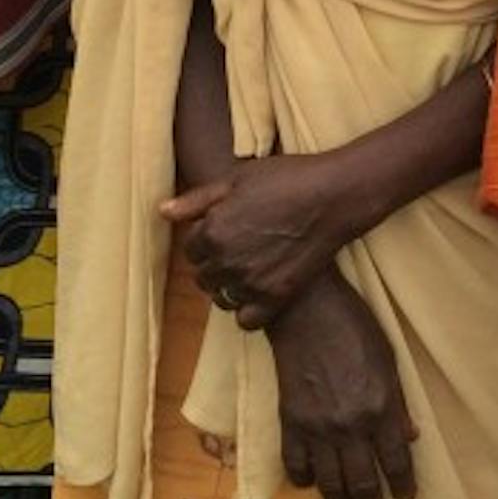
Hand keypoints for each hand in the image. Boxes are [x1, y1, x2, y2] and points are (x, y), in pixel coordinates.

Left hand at [161, 149, 365, 330]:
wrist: (334, 196)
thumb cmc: (287, 179)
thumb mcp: (239, 178)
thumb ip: (198, 199)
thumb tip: (163, 211)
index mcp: (213, 230)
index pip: (190, 249)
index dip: (205, 239)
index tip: (224, 230)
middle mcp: (226, 261)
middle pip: (203, 276)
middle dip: (214, 263)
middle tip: (239, 247)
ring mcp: (250, 283)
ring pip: (221, 299)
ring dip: (229, 286)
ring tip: (250, 267)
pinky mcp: (274, 298)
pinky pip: (245, 320)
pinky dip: (249, 309)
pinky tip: (261, 288)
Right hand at [270, 269, 417, 498]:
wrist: (307, 309)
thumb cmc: (354, 326)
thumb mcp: (388, 358)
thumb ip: (399, 401)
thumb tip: (410, 437)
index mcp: (380, 406)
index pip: (396, 462)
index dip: (404, 486)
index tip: (406, 497)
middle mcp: (350, 424)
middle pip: (363, 484)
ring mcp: (317, 428)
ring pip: (331, 485)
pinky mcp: (290, 424)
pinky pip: (297, 468)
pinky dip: (305, 481)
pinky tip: (314, 479)